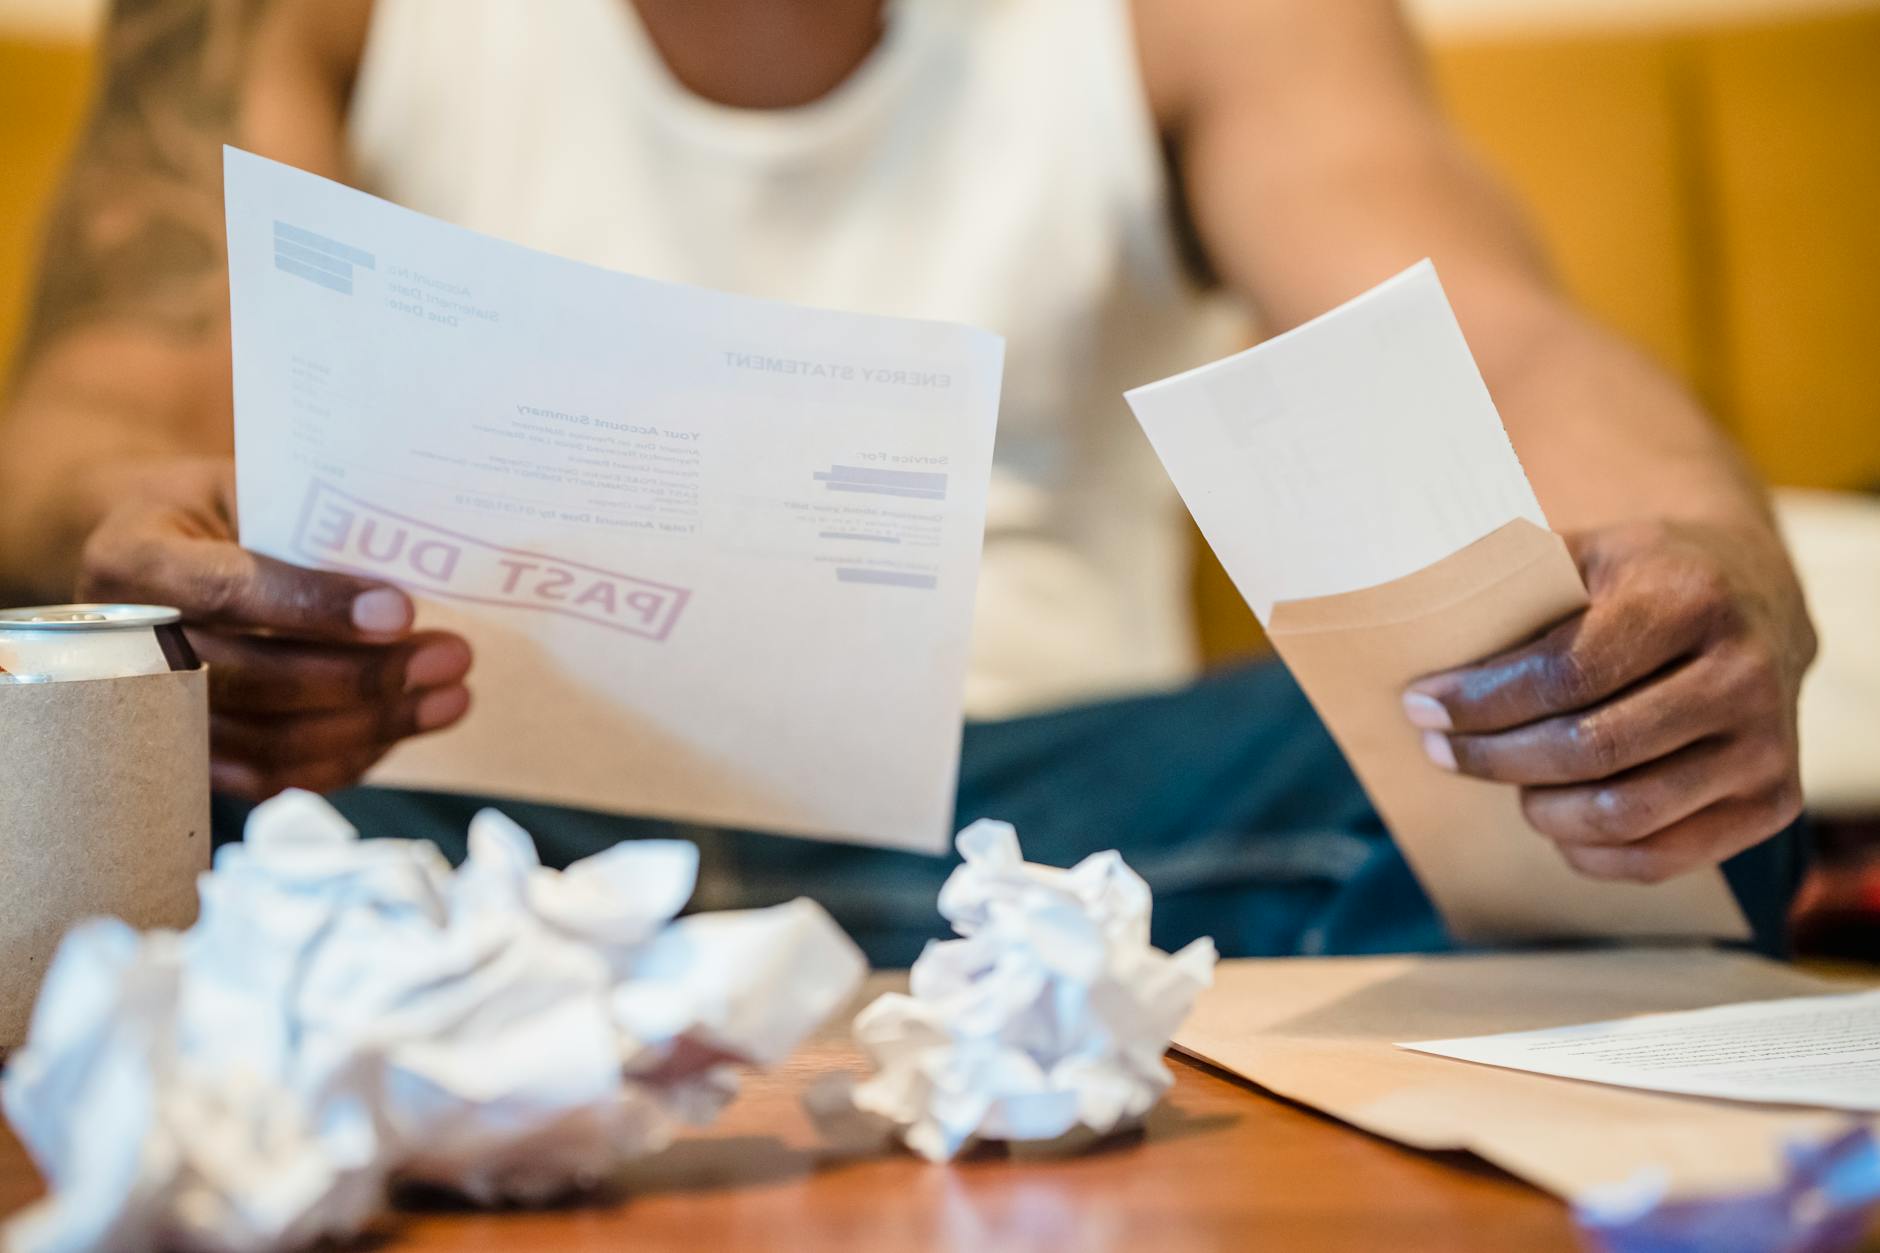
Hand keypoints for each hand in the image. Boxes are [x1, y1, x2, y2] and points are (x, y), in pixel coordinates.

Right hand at [76, 457, 472, 799]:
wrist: (151, 550)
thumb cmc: (216, 510)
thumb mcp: (247, 484)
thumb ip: (309, 523)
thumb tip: (417, 567)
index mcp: (135, 558)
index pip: (226, 590)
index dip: (315, 607)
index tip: (401, 612)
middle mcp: (125, 644)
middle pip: (252, 678)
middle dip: (363, 676)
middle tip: (452, 658)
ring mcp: (149, 710)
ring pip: (267, 739)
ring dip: (371, 725)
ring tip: (449, 697)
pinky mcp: (185, 754)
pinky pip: (267, 776)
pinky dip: (341, 760)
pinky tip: (400, 732)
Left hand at [1403, 518, 1814, 883]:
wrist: (1756, 602)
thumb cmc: (1641, 580)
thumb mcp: (1586, 552)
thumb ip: (1514, 581)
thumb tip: (1413, 616)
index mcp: (1689, 598)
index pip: (1565, 674)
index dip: (1482, 702)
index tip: (1422, 706)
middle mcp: (1742, 674)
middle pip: (1588, 749)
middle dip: (1493, 757)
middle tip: (1438, 749)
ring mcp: (1765, 746)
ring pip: (1620, 812)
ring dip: (1537, 807)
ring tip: (1502, 777)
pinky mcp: (1772, 803)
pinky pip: (1658, 857)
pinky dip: (1587, 850)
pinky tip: (1552, 816)